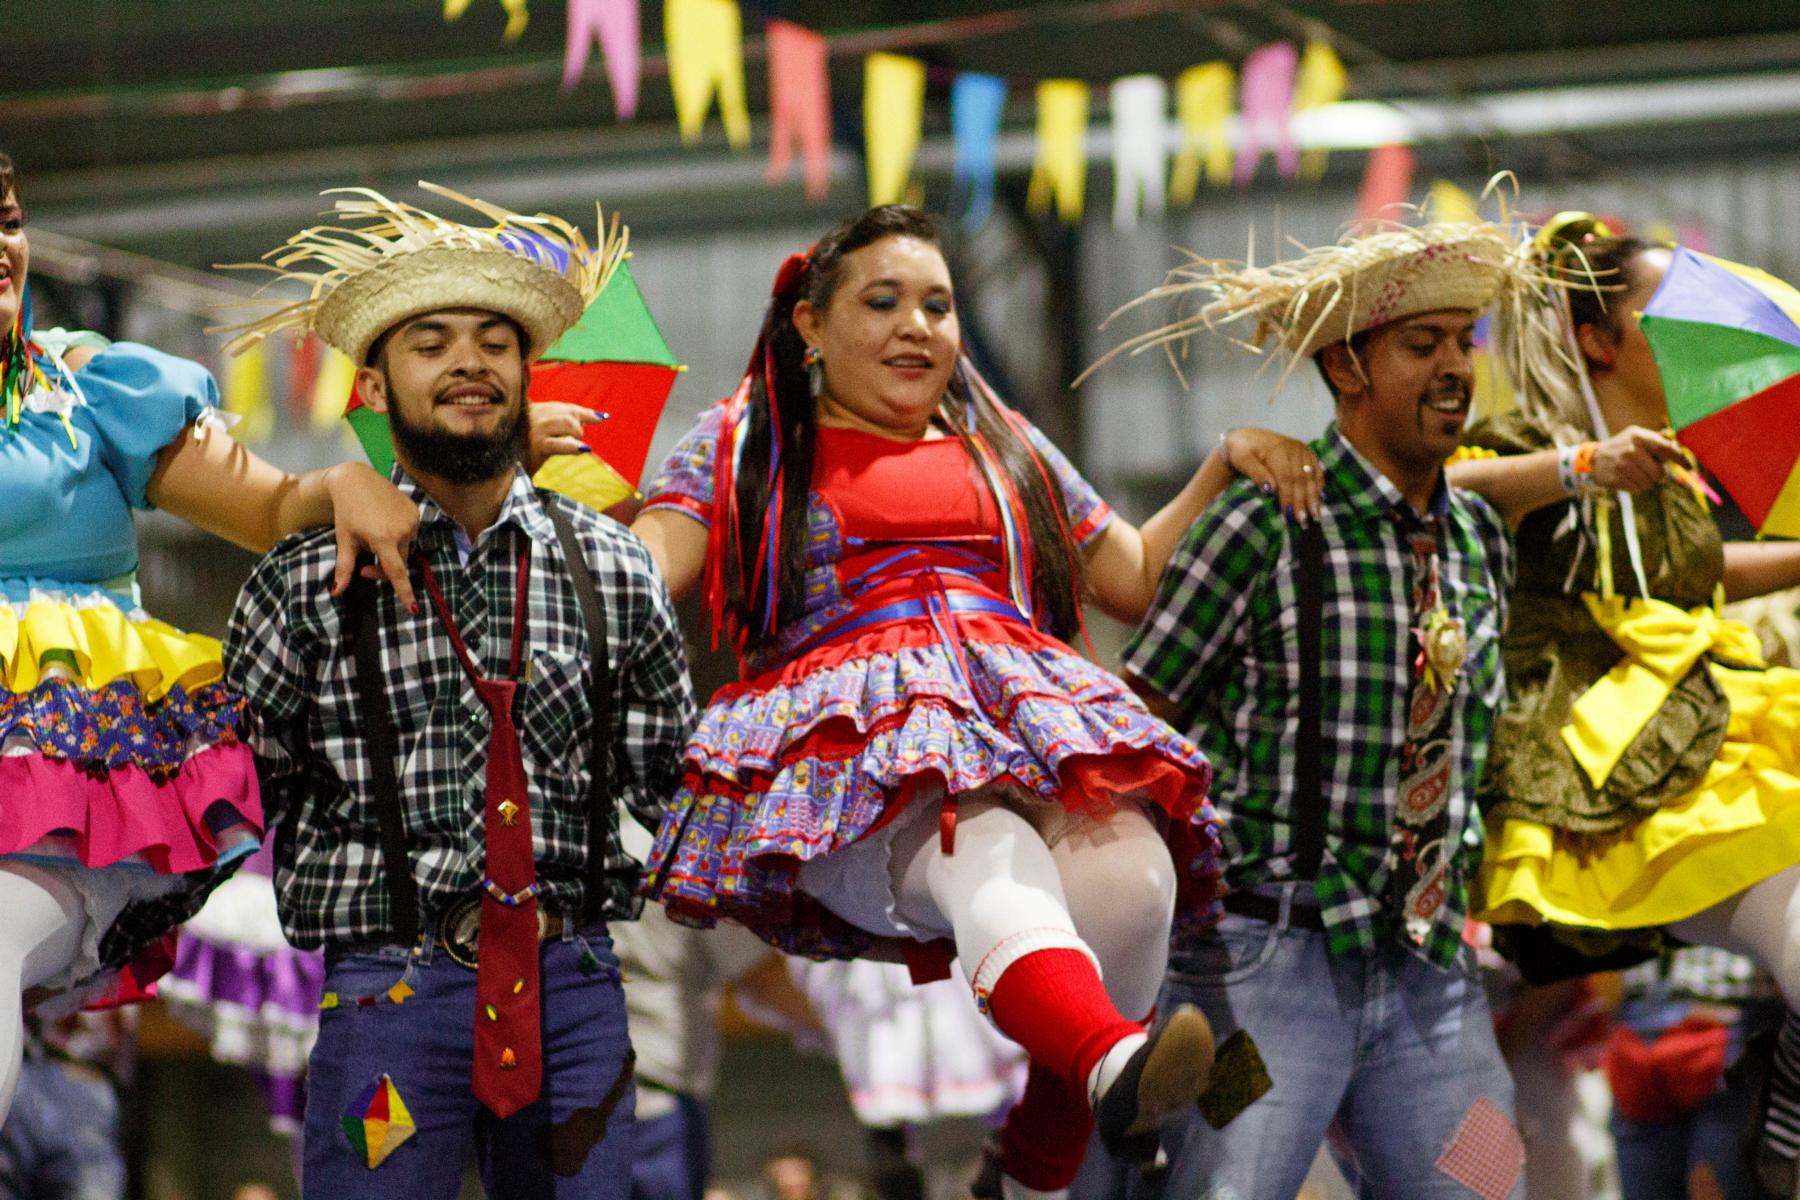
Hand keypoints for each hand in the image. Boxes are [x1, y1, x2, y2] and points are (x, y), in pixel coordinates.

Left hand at [324, 462, 419, 610]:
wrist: (356, 480)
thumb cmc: (346, 511)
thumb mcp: (344, 540)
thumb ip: (344, 568)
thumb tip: (336, 593)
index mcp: (383, 538)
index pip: (396, 572)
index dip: (404, 591)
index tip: (414, 609)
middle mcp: (402, 530)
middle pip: (399, 562)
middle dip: (383, 566)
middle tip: (363, 564)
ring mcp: (412, 519)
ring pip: (405, 548)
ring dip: (392, 549)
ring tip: (373, 534)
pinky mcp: (416, 512)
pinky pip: (410, 533)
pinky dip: (399, 535)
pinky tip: (384, 523)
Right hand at [526, 402, 602, 473]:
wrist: (498, 466)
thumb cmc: (519, 451)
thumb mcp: (537, 434)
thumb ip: (558, 425)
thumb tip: (588, 420)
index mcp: (533, 410)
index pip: (564, 407)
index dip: (585, 413)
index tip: (602, 418)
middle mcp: (532, 415)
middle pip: (568, 413)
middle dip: (579, 427)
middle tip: (576, 441)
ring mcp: (533, 429)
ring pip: (567, 423)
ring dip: (577, 436)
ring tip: (575, 447)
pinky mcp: (535, 445)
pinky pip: (560, 443)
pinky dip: (575, 447)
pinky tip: (582, 450)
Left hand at [1223, 427, 1322, 523]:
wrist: (1247, 437)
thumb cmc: (1241, 451)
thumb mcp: (1243, 460)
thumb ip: (1257, 473)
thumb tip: (1271, 490)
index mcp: (1278, 450)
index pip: (1286, 478)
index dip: (1289, 498)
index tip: (1290, 516)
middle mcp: (1294, 448)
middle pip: (1301, 479)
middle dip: (1303, 502)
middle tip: (1305, 522)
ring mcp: (1302, 450)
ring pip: (1311, 476)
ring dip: (1314, 497)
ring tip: (1315, 516)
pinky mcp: (1307, 453)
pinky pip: (1316, 470)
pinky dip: (1319, 485)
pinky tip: (1321, 499)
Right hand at [1589, 426, 1683, 493]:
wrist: (1594, 459)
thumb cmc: (1623, 447)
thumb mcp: (1637, 437)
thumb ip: (1658, 440)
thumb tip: (1677, 446)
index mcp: (1639, 436)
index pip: (1665, 448)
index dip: (1680, 458)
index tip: (1689, 466)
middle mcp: (1631, 449)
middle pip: (1659, 472)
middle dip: (1659, 475)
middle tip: (1652, 472)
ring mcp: (1622, 465)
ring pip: (1649, 483)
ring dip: (1647, 482)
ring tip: (1637, 474)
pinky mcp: (1616, 478)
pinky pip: (1638, 489)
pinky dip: (1637, 487)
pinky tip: (1628, 479)